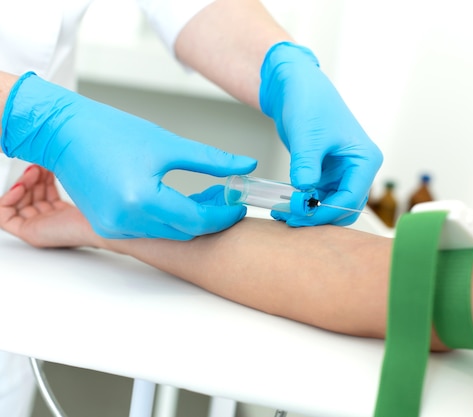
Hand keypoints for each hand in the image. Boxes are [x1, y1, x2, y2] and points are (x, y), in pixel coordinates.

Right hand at [1, 73, 256, 238]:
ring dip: (190, 219)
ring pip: (168, 233)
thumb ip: (211, 160)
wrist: (62, 133)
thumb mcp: (168, 144)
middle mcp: (125, 221)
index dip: (224, 214)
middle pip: (185, 231)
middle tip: (227, 197)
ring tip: (207, 195)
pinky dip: (167, 220)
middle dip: (210, 217)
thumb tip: (246, 166)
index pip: (198, 220)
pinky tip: (178, 201)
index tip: (240, 203)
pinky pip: (148, 231)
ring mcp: (114, 228)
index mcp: (142, 200)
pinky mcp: (107, 227)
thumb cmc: (109, 132)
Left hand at [260, 42, 382, 226]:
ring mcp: (342, 173)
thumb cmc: (310, 101)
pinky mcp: (327, 174)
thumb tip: (304, 190)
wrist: (296, 86)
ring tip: (282, 214)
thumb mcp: (308, 134)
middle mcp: (358, 169)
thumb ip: (307, 163)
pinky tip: (284, 206)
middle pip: (345, 207)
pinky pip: (318, 197)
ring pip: (331, 205)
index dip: (327, 211)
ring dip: (310, 213)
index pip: (351, 197)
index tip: (301, 216)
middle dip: (320, 216)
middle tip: (291, 219)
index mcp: (365, 159)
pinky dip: (304, 204)